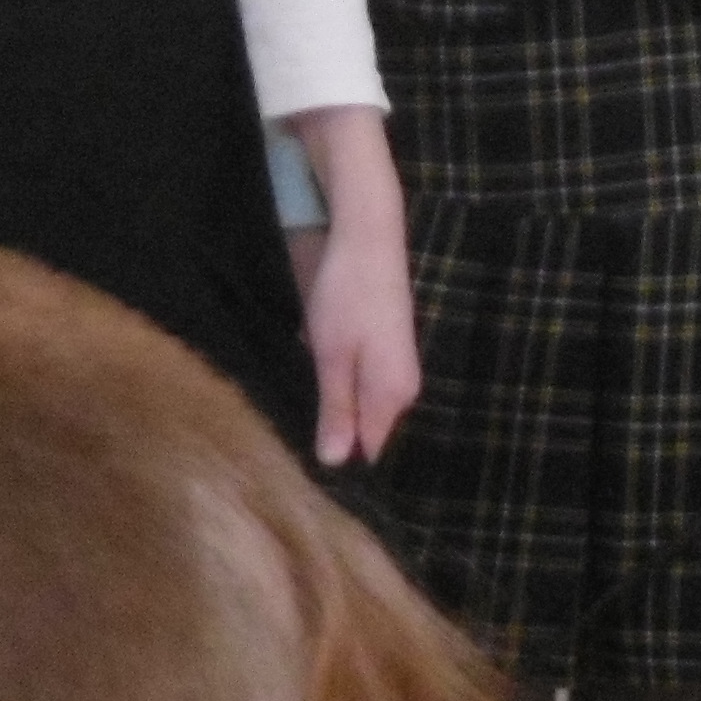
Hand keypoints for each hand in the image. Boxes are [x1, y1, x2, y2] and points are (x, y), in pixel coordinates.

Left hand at [286, 108, 419, 466]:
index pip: (369, 450)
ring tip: (304, 384)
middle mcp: (403, 387)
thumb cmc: (346, 296)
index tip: (304, 452)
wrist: (368, 237)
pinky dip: (337, 373)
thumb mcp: (332, 358)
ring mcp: (397, 364)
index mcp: (392, 396)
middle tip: (297, 413)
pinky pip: (360, 378)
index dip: (339, 454)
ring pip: (360, 400)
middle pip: (366, 427)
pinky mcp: (387, 345)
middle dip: (334, 425)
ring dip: (332, 397)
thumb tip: (336, 463)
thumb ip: (336, 410)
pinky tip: (316, 356)